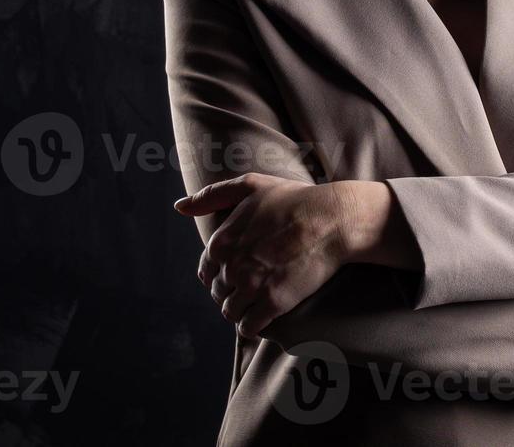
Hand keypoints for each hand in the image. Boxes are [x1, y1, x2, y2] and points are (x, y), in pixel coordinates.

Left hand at [174, 173, 353, 338]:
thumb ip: (212, 195)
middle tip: (253, 288)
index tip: (237, 275)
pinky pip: (249, 327)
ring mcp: (252, 286)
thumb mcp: (251, 186)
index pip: (206, 272)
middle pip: (220, 293)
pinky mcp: (273, 302)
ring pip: (231, 313)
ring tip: (258, 305)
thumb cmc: (295, 199)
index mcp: (221, 242)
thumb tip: (180, 206)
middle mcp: (231, 266)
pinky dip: (253, 326)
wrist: (333, 218)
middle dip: (232, 292)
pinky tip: (264, 318)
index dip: (220, 275)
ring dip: (241, 312)